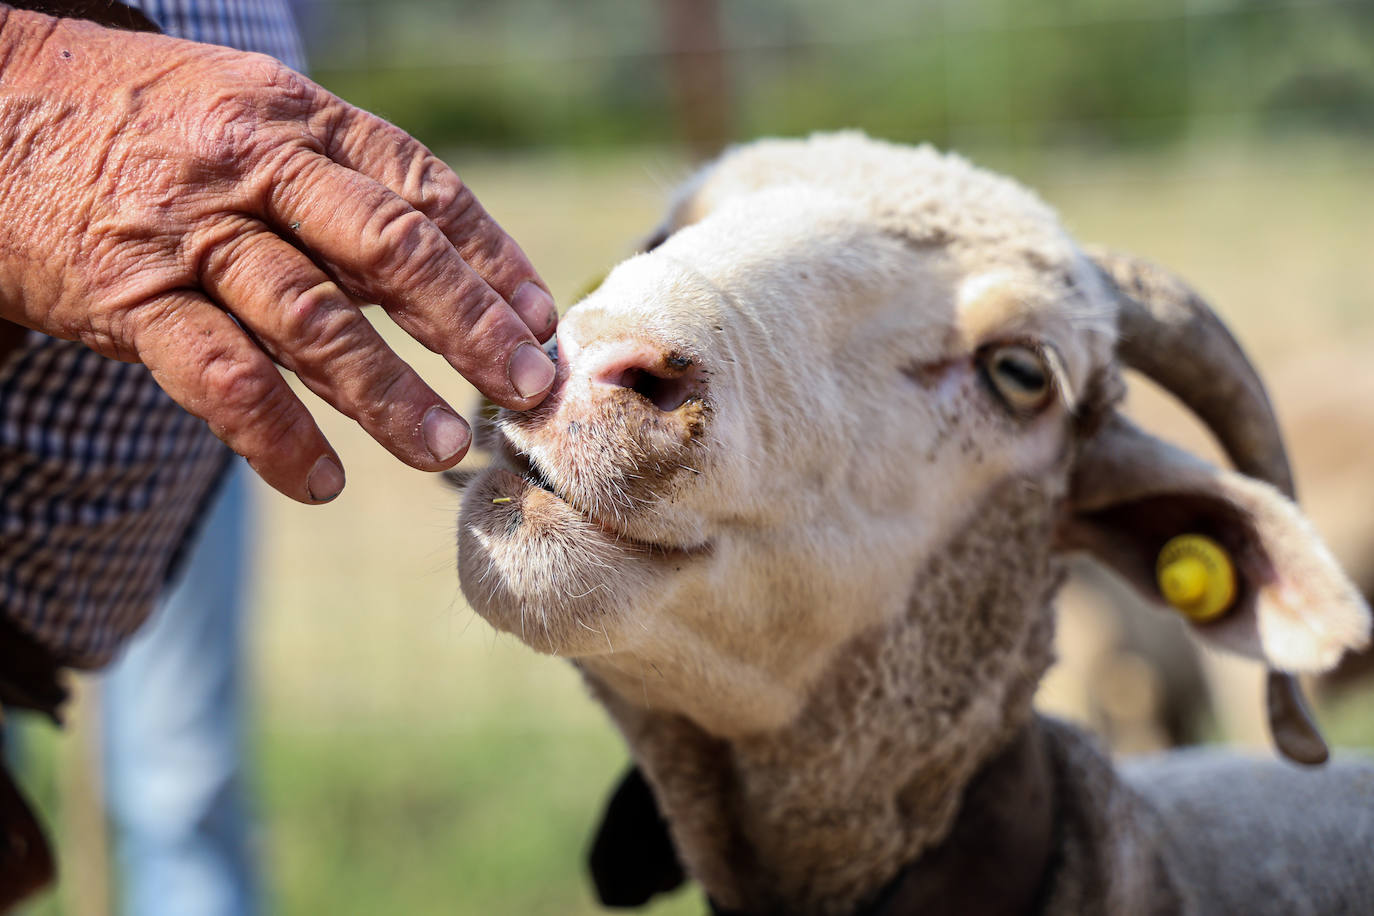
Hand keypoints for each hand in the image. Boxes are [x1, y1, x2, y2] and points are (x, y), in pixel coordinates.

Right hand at [0, 7, 557, 501]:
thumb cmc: (151, 127)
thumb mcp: (255, 121)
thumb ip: (342, 192)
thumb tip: (452, 276)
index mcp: (300, 119)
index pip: (423, 188)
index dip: (492, 259)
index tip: (542, 320)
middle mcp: (253, 166)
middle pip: (388, 249)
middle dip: (468, 326)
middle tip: (527, 389)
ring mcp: (190, 231)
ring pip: (312, 318)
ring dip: (388, 393)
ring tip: (445, 449)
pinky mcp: (126, 295)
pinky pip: (217, 376)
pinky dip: (274, 436)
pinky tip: (320, 482)